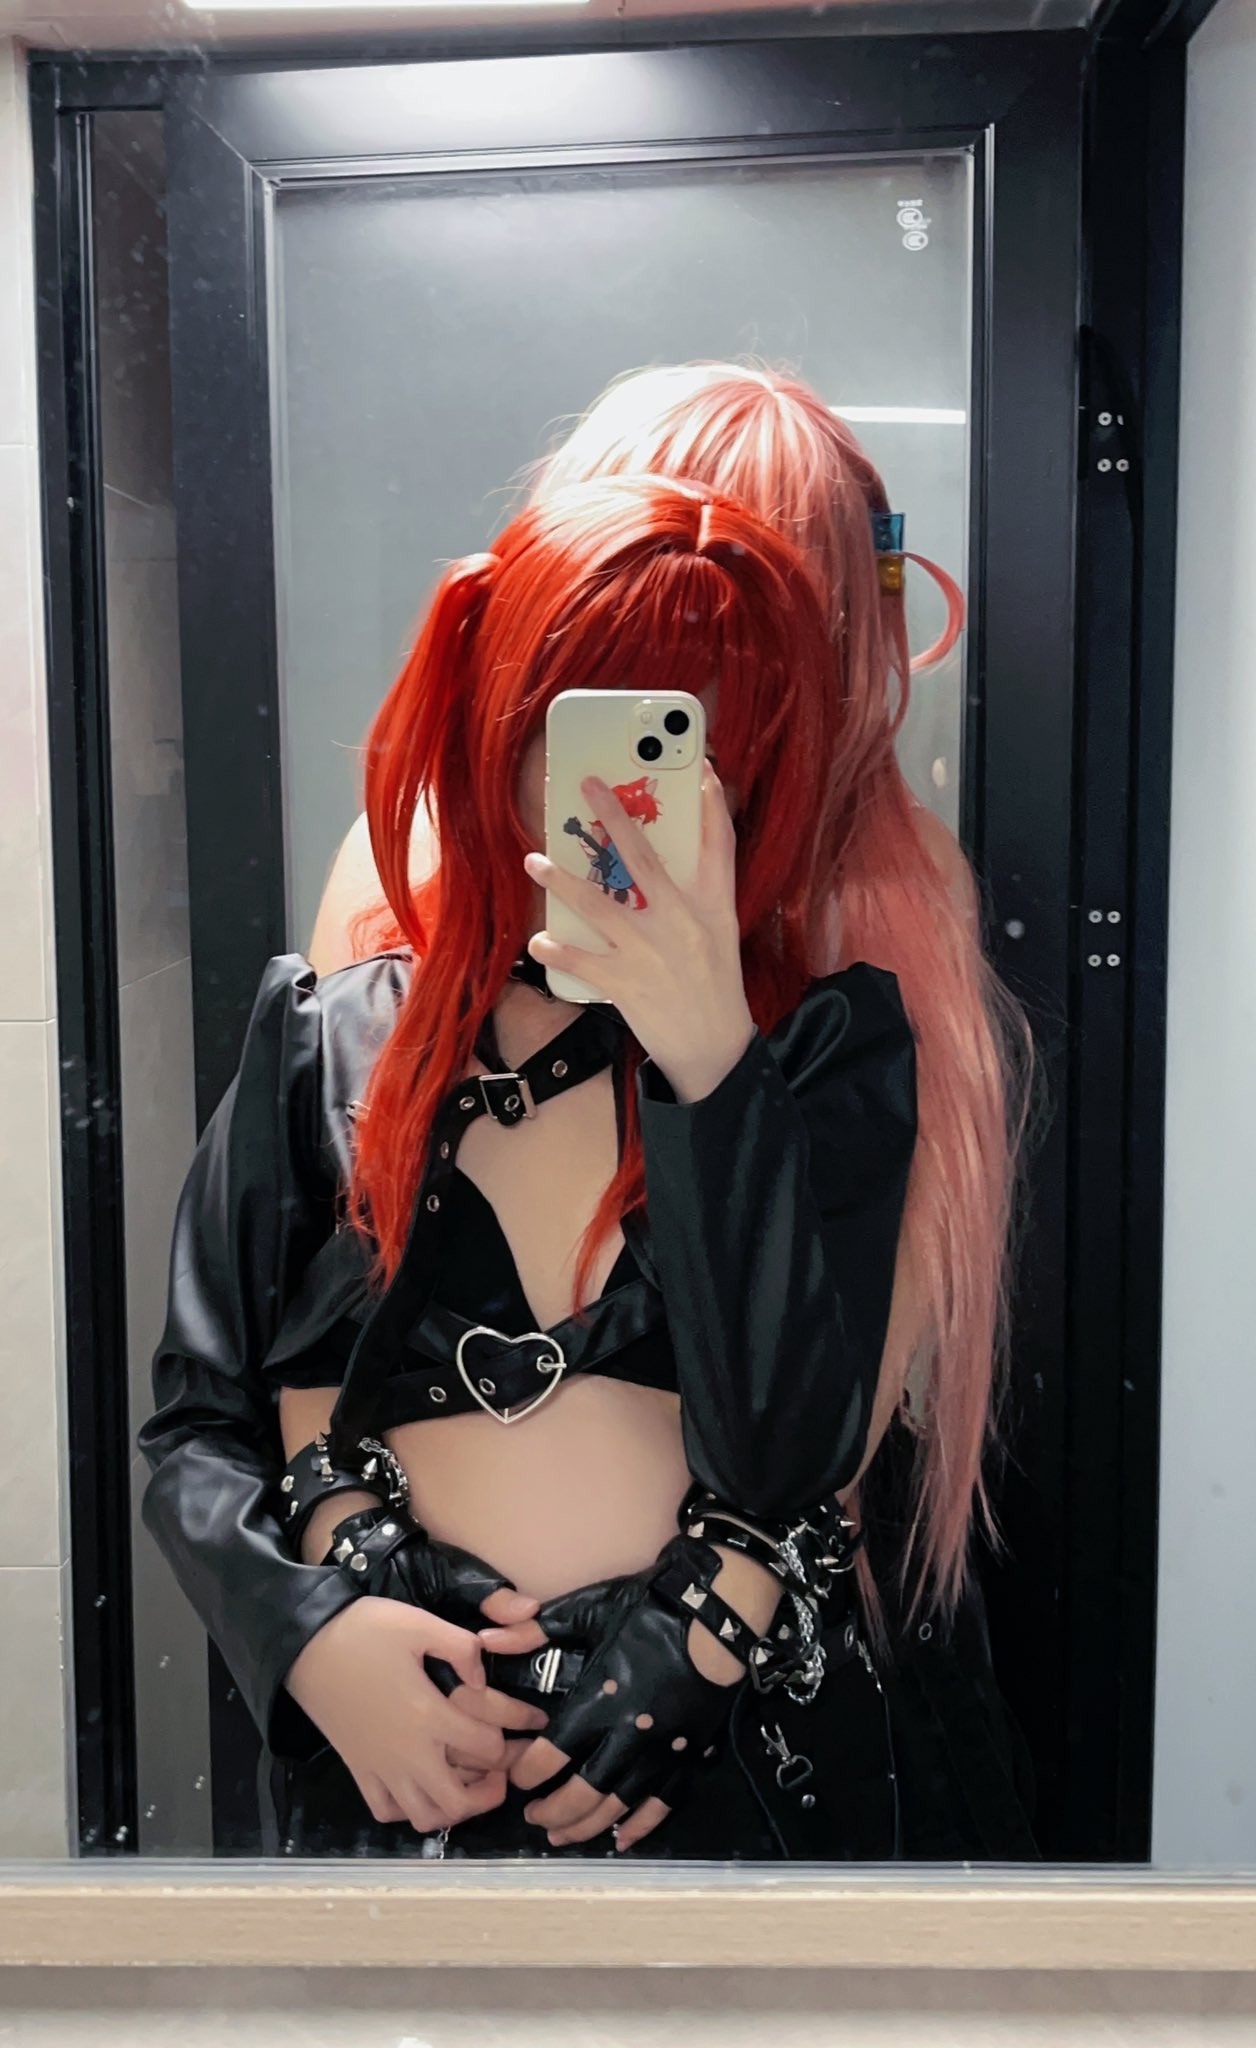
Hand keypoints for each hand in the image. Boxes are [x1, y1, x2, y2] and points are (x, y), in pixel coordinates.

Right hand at [285, 1596, 548, 1833]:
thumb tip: (482, 1678)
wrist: (305, 1644)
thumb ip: (461, 1647)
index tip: (527, 1728)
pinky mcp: (358, 1769)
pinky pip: (386, 1810)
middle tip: (500, 1772)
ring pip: (423, 1816)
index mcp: (428, 1715)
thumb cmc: (364, 1630)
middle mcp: (407, 1753)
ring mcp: (380, 1767)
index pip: (486, 1747)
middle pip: (457, 1803)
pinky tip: (419, 1784)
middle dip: (488, 1793)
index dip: (512, 1739)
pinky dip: (407, 1809)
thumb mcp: (419, 1623)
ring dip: (451, 1808)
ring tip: (463, 1782)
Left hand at [498, 1535, 761, 1851]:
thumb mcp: (589, 1610)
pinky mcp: (689, 1755)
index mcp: (601, 1699)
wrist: (719, 1614)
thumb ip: (536, 1629)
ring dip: (588, 1826)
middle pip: (584, 1792)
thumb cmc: (650, 1609)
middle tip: (533, 1818)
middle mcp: (630, 1734)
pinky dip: (642, 1826)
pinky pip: (664, 1802)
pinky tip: (623, 1839)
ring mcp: (663, 1750)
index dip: (527, 1773)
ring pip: (620, 1805)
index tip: (514, 1779)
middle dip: (553, 1811)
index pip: (552, 1753)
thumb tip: (486, 1641)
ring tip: (563, 1836)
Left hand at [523, 762, 755, 1101]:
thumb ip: (704, 889)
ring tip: (534, 860)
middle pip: (643, 857)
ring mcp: (650, 951)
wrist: (714, 1048)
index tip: (702, 768)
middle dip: (613, 816)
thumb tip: (672, 854)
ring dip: (562, 880)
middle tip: (587, 785)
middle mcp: (681, 921)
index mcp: (712, 906)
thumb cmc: (714, 983)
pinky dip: (556, 950)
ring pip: (598, 903)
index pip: (720, 845)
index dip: (714, 805)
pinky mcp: (626, 984)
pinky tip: (538, 942)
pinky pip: (581, 959)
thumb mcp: (720, 930)